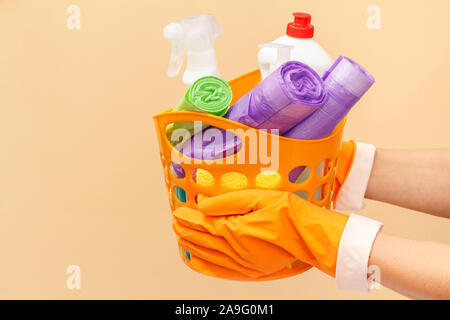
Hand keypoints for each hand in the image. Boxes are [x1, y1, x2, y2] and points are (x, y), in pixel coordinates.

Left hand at [172, 189, 348, 279]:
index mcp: (236, 231)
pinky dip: (205, 266)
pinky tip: (196, 262)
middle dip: (187, 231)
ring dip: (193, 246)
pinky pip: (221, 271)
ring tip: (181, 239)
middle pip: (203, 240)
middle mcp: (236, 250)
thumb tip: (203, 205)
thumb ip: (228, 201)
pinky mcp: (251, 271)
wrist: (310, 236)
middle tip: (175, 224)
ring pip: (209, 255)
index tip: (178, 212)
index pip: (204, 224)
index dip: (189, 218)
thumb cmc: (289, 213)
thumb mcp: (259, 197)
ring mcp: (243, 263)